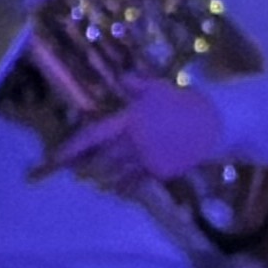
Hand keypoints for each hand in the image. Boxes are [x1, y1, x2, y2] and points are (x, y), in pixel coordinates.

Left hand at [49, 79, 225, 185]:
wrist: (211, 126)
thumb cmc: (183, 103)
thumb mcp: (158, 88)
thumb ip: (136, 84)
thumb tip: (123, 78)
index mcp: (129, 121)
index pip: (94, 136)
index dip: (73, 147)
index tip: (56, 157)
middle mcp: (133, 144)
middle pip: (102, 158)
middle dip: (86, 164)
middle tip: (74, 169)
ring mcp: (146, 160)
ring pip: (117, 172)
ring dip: (103, 176)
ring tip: (92, 179)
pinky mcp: (159, 172)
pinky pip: (136, 182)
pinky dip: (125, 186)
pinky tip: (118, 190)